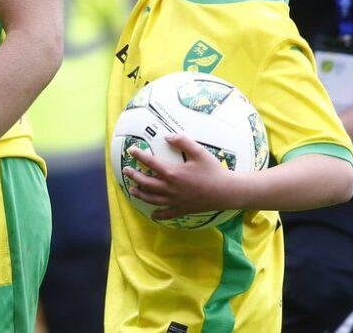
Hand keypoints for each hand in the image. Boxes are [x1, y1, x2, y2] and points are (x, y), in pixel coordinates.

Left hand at [124, 132, 241, 220]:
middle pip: (146, 182)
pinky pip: (166, 214)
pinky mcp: (182, 209)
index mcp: (172, 173)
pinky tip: (153, 215)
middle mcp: (170, 188)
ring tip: (132, 190)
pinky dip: (158, 215)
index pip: (150, 163)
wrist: (226, 192)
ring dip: (140, 194)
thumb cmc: (212, 170)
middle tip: (126, 171)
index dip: (139, 156)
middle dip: (134, 176)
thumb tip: (167, 137)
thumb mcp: (198, 152)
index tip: (131, 151)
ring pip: (152, 199)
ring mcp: (175, 200)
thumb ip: (182, 141)